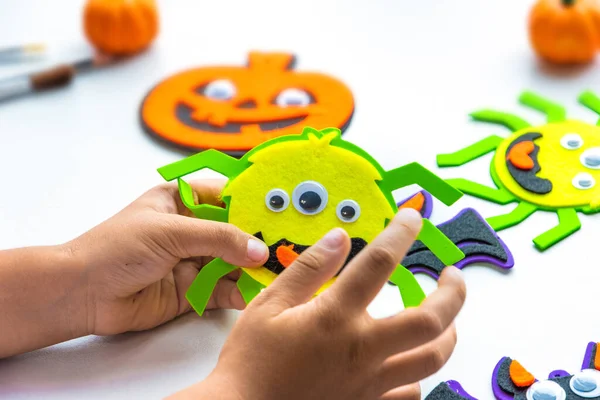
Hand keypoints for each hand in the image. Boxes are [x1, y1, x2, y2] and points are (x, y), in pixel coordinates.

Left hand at [68, 179, 268, 335]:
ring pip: (232, 262)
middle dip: (258, 240)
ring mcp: (192, 260)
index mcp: (182, 201)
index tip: (281, 210)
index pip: (227, 196)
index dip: (253, 203)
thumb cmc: (116, 248)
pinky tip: (250, 294)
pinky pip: (222, 289)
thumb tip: (258, 249)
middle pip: (234, 232)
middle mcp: (190, 229)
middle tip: (285, 246)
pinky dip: (238, 292)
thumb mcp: (170, 232)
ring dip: (251, 268)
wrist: (83, 294)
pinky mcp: (191, 290)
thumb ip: (217, 238)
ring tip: (275, 272)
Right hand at [173, 209, 466, 399]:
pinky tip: (409, 362)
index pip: (380, 263)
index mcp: (336, 317)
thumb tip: (341, 237)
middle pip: (431, 320)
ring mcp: (371, 381)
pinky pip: (410, 393)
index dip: (401, 233)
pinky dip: (418, 374)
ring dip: (448, 334)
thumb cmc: (251, 360)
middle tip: (452, 275)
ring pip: (432, 359)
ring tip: (445, 319)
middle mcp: (363, 349)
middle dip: (452, 293)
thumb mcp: (269, 305)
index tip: (412, 218)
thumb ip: (309, 269)